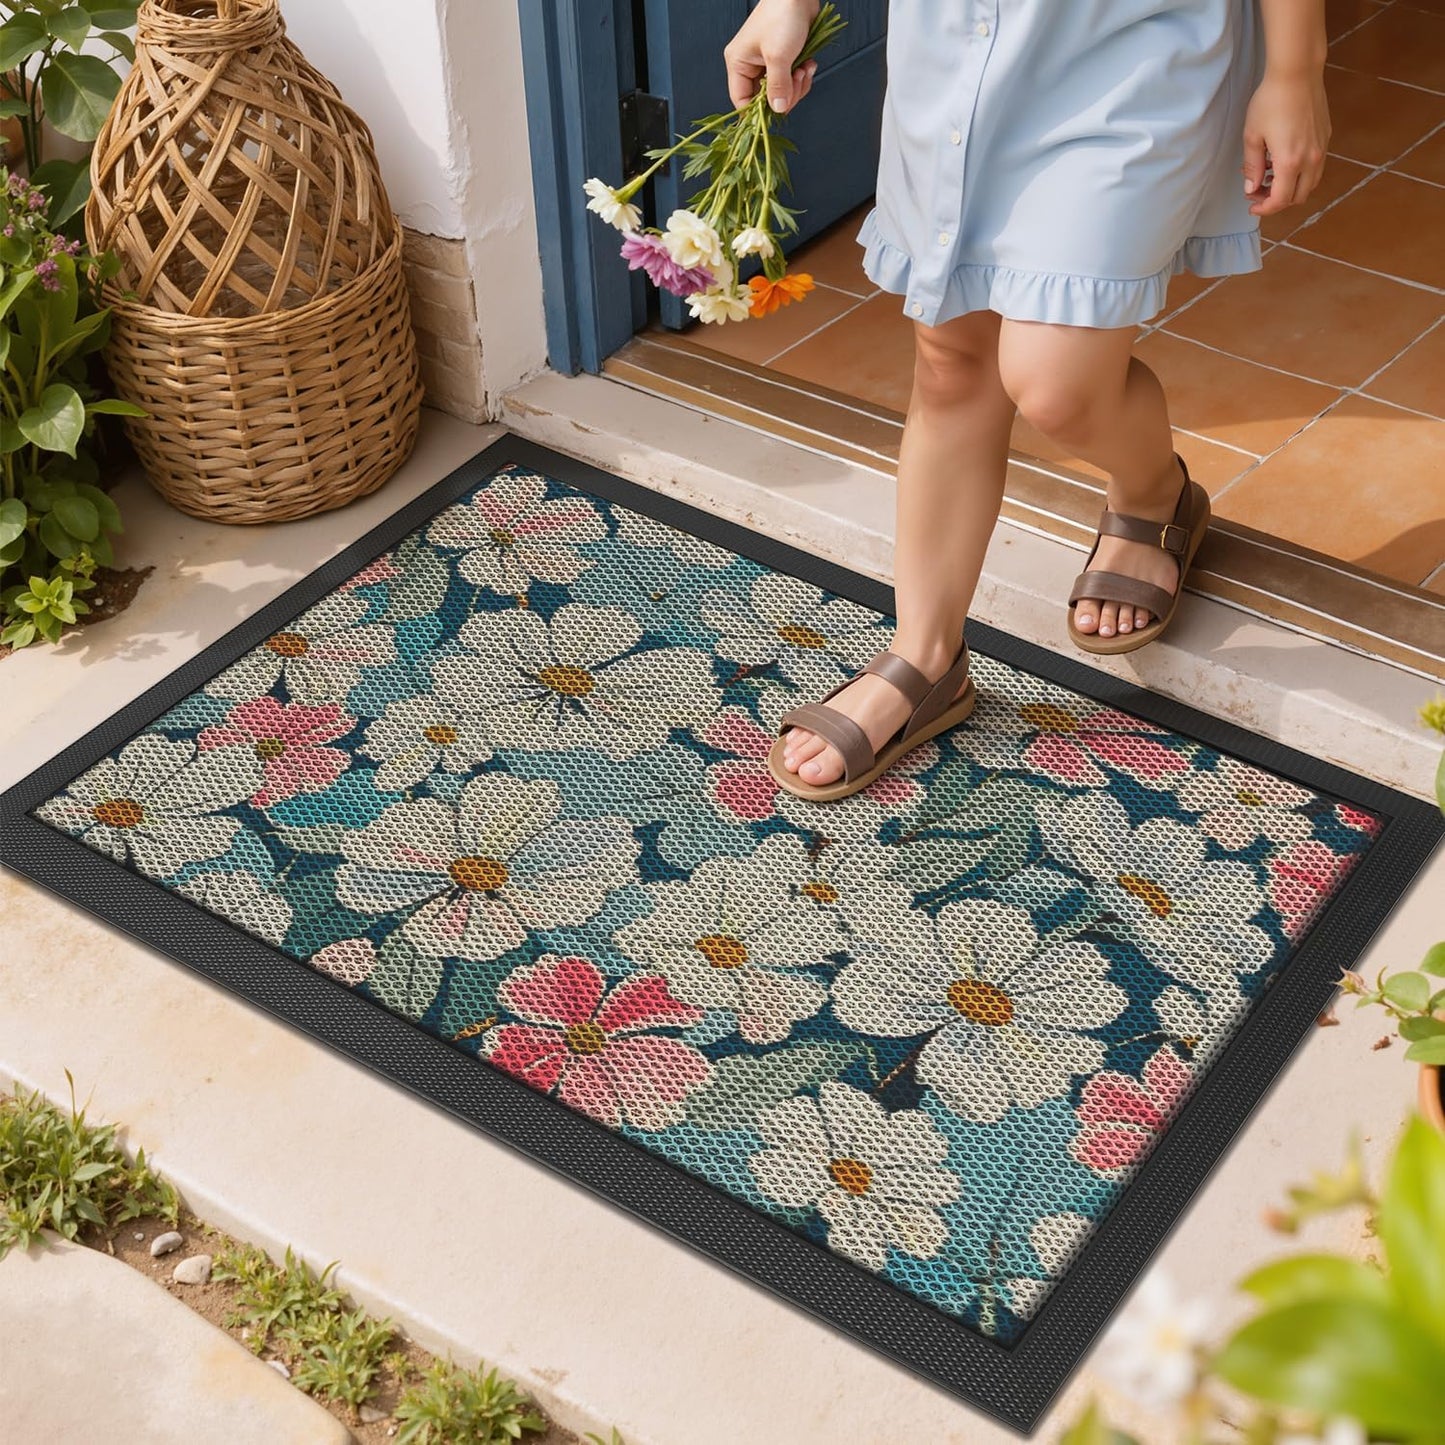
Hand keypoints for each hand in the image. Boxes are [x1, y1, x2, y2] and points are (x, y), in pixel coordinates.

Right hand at [724, 0, 820, 112]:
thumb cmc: (782, 15)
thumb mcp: (778, 55)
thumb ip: (778, 86)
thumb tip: (777, 109)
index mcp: (738, 63)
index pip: (742, 101)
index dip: (758, 112)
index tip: (776, 111)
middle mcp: (750, 65)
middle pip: (765, 100)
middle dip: (785, 95)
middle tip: (796, 80)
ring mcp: (767, 63)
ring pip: (781, 92)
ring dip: (797, 86)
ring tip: (804, 68)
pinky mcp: (783, 59)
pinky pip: (791, 81)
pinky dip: (802, 76)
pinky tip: (807, 63)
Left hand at [1242, 70, 1330, 214]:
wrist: (1297, 73)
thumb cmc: (1271, 101)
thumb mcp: (1252, 136)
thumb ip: (1252, 166)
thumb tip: (1251, 188)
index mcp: (1290, 161)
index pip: (1280, 200)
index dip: (1264, 208)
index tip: (1252, 205)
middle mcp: (1310, 158)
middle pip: (1298, 197)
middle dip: (1277, 201)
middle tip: (1258, 192)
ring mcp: (1321, 147)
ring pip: (1310, 183)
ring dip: (1291, 188)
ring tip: (1270, 177)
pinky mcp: (1326, 136)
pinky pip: (1316, 166)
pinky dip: (1301, 173)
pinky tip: (1284, 161)